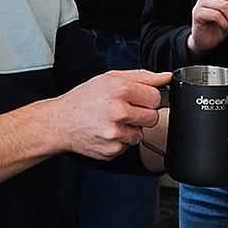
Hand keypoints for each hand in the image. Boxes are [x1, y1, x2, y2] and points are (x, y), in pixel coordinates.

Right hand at [52, 69, 171, 159]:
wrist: (60, 122)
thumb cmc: (84, 99)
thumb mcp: (110, 78)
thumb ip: (142, 76)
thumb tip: (166, 77)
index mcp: (120, 90)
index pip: (155, 97)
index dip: (148, 98)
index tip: (139, 99)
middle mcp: (118, 112)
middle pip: (153, 117)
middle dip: (143, 114)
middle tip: (125, 110)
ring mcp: (115, 133)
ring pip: (141, 134)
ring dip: (131, 128)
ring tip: (113, 121)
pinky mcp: (112, 150)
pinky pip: (129, 146)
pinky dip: (120, 140)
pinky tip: (107, 132)